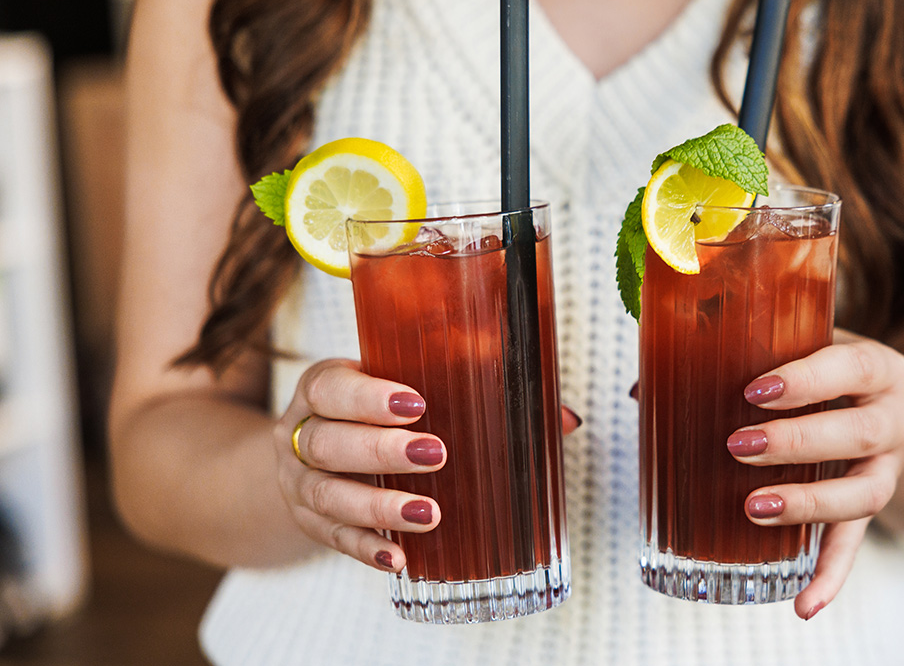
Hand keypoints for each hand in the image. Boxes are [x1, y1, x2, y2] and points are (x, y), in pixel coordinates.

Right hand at [275, 360, 582, 573]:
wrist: (311, 450)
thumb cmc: (374, 413)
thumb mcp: (403, 388)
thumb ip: (476, 392)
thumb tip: (563, 418)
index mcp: (323, 387)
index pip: (331, 387)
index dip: (367, 397)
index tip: (416, 404)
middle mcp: (301, 434)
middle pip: (330, 444)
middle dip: (382, 451)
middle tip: (436, 454)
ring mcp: (299, 483)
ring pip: (329, 496)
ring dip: (378, 507)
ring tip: (429, 514)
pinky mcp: (309, 523)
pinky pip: (332, 540)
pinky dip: (365, 549)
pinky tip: (397, 557)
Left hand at [729, 331, 903, 619]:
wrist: (886, 406)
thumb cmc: (826, 375)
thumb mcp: (799, 353)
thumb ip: (736, 360)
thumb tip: (642, 390)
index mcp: (877, 369)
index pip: (854, 367)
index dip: (809, 380)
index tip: (755, 390)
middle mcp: (894, 419)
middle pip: (859, 434)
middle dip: (798, 442)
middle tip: (738, 446)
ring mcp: (888, 469)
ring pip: (864, 494)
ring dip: (809, 504)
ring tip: (754, 508)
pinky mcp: (873, 511)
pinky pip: (855, 547)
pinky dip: (829, 577)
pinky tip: (802, 604)